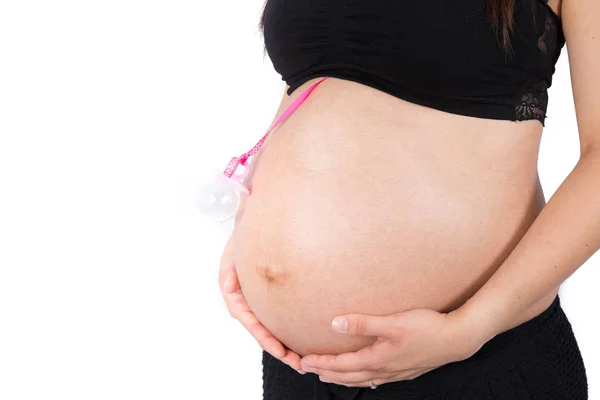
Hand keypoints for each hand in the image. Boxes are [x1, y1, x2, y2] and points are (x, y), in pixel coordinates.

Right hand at [219, 234, 303, 373]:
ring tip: (304, 361)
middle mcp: (246, 304)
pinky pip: (279, 318)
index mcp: (234, 296)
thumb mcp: (232, 252)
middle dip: (279, 349)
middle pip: (262, 332)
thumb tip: (228, 285)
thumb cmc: (242, 240)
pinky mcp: (270, 300)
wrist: (253, 229)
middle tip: (298, 364)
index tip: (280, 351)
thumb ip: (230, 268)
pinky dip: (289, 331)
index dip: (264, 337)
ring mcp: (258, 303)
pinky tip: (304, 341)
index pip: (249, 321)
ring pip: (271, 329)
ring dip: (285, 346)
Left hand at [299, 307, 485, 387]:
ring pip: (361, 380)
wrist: (457, 339)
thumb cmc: (427, 328)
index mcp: (378, 359)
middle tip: (308, 369)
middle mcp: (384, 370)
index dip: (322, 363)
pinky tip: (363, 377)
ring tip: (327, 375)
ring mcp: (395, 373)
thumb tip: (335, 324)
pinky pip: (375, 379)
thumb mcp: (393, 322)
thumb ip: (363, 323)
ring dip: (341, 378)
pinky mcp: (404, 371)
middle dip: (326, 373)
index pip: (342, 365)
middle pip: (348, 377)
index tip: (304, 361)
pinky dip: (360, 379)